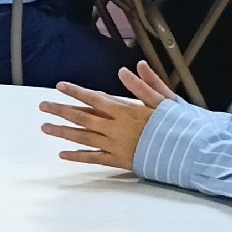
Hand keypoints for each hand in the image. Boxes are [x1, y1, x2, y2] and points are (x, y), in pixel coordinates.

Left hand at [40, 64, 176, 170]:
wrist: (188, 153)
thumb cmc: (178, 125)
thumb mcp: (165, 100)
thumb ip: (145, 85)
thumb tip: (128, 69)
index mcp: (126, 111)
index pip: (94, 98)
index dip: (76, 92)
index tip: (59, 86)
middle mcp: (116, 128)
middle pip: (82, 117)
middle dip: (61, 110)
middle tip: (42, 106)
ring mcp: (116, 146)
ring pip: (83, 138)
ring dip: (63, 132)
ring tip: (45, 127)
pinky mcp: (119, 161)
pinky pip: (94, 159)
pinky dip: (78, 156)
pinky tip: (63, 154)